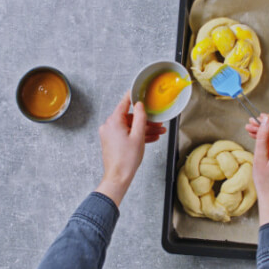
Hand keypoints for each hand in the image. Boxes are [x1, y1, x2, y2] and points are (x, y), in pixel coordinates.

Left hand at [96, 91, 166, 206]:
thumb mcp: (138, 135)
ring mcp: (110, 135)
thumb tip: (139, 105)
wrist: (118, 177)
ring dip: (144, 129)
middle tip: (158, 122)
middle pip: (130, 118)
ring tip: (159, 132)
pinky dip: (137, 135)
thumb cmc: (126, 160)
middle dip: (145, 120)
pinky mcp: (112, 142)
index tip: (138, 91)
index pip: (124, 103)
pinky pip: (126, 134)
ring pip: (130, 127)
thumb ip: (140, 117)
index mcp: (114, 122)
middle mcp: (109, 126)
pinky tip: (150, 138)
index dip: (133, 97)